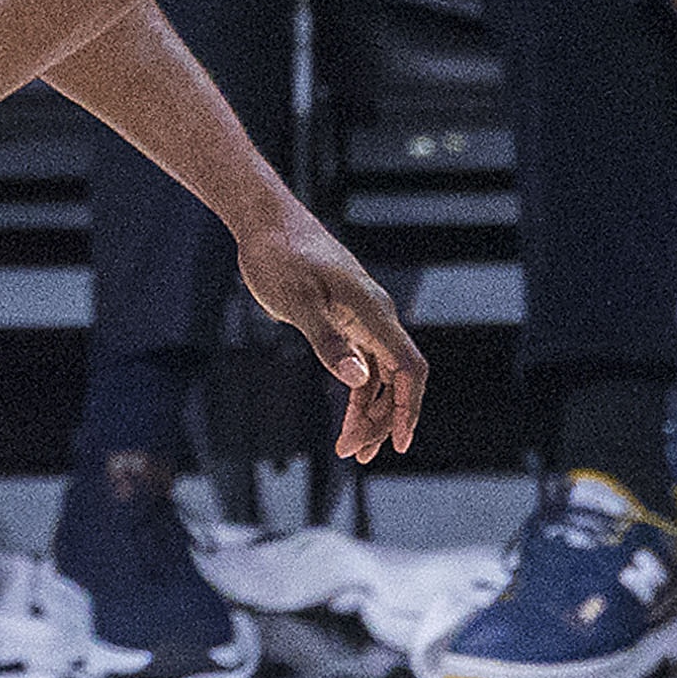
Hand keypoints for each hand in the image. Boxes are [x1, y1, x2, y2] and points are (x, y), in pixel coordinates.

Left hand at [233, 200, 426, 462]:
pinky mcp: (346, 323)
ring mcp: (363, 321)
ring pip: (380, 377)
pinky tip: (347, 420)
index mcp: (373, 312)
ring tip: (350, 449)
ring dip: (370, 413)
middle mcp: (376, 317)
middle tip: (354, 453)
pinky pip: (363, 367)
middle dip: (382, 420)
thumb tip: (357, 379)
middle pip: (397, 380)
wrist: (267, 224)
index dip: (409, 407)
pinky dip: (358, 395)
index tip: (399, 442)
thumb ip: (327, 341)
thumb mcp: (297, 301)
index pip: (408, 367)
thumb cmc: (280, 256)